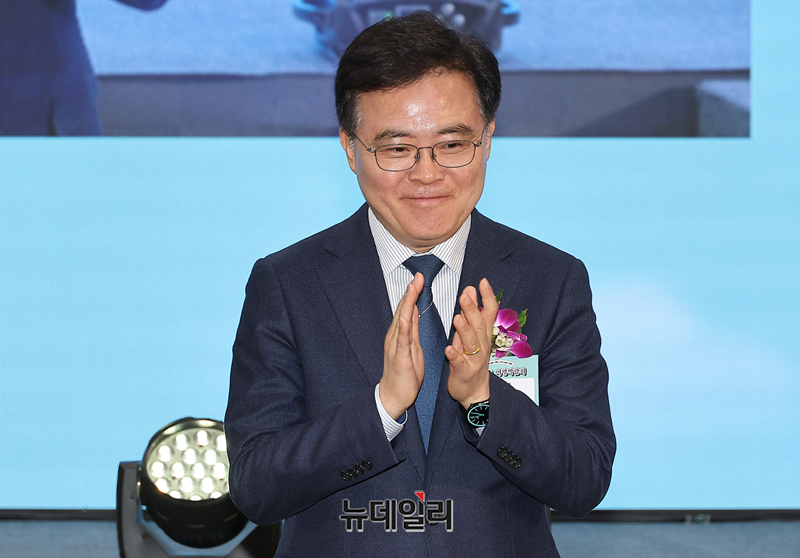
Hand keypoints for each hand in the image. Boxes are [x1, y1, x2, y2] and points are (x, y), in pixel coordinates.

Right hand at [379, 273, 424, 418]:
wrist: (393, 396)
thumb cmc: (404, 374)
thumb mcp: (411, 348)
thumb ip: (412, 331)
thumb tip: (414, 313)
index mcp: (400, 335)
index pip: (407, 309)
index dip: (413, 293)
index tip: (419, 278)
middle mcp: (395, 337)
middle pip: (403, 310)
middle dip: (411, 292)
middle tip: (417, 276)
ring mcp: (396, 346)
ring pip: (402, 321)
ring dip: (407, 304)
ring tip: (412, 289)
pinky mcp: (399, 358)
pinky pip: (401, 341)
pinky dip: (403, 328)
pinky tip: (405, 317)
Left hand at [446, 278, 498, 407]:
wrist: (473, 390)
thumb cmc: (469, 358)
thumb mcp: (472, 334)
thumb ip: (470, 313)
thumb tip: (470, 290)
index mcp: (484, 333)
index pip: (490, 312)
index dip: (488, 297)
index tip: (482, 282)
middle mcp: (482, 344)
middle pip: (479, 325)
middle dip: (472, 309)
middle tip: (464, 296)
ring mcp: (474, 358)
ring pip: (471, 342)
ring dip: (464, 329)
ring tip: (457, 318)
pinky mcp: (464, 371)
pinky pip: (459, 362)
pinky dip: (454, 354)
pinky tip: (448, 349)